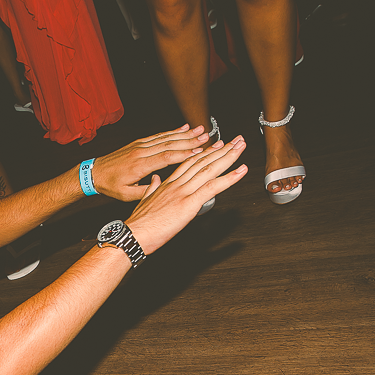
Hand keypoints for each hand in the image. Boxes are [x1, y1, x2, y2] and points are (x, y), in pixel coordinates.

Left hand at [88, 124, 217, 201]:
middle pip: (169, 144)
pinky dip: (172, 131)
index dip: (184, 154)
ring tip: (200, 130)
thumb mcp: (127, 195)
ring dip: (184, 134)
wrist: (95, 172)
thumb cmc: (110, 185)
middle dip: (190, 140)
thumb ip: (146, 191)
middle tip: (207, 137)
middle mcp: (141, 152)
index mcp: (139, 166)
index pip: (166, 158)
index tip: (200, 152)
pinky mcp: (139, 143)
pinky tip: (183, 128)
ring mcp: (140, 145)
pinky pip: (158, 135)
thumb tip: (163, 187)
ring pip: (165, 137)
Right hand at [125, 136, 247, 254]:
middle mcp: (176, 184)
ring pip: (209, 170)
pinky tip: (241, 170)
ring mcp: (183, 192)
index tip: (216, 144)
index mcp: (167, 184)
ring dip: (228, 157)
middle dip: (222, 149)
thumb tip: (155, 180)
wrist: (134, 234)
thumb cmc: (139, 224)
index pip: (189, 162)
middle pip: (202, 161)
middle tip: (236, 140)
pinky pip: (213, 187)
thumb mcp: (144, 201)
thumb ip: (152, 189)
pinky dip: (229, 178)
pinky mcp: (189, 204)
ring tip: (240, 147)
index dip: (205, 152)